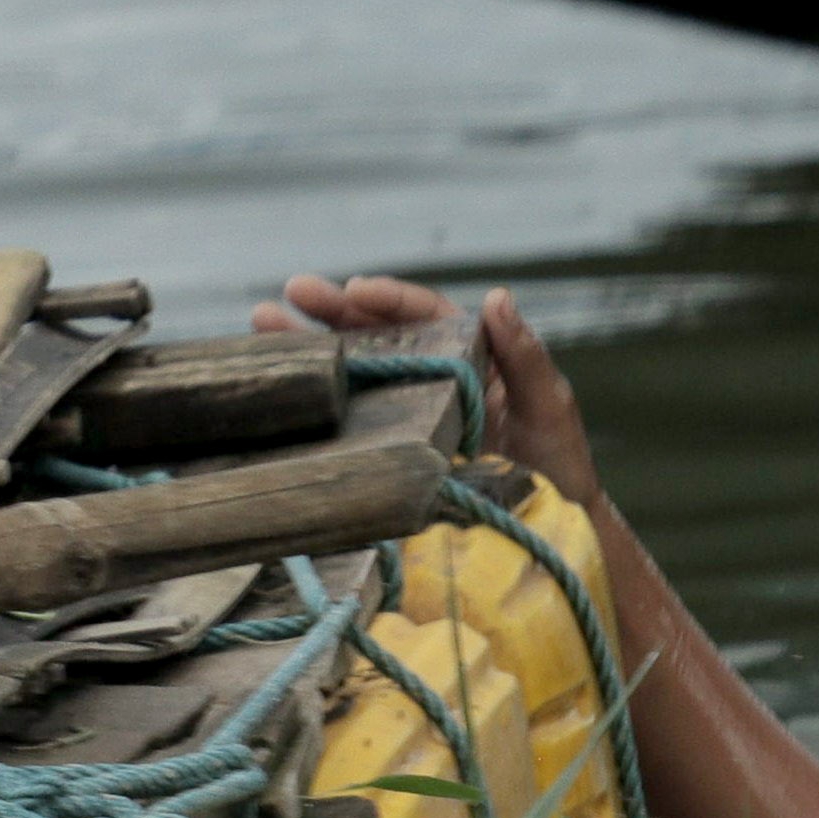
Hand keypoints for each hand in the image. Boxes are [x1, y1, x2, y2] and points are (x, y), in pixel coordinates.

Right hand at [255, 273, 601, 505]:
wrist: (551, 528)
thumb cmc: (557, 461)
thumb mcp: (549, 404)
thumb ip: (524, 355)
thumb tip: (496, 295)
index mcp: (471, 357)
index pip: (424, 317)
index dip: (387, 300)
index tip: (352, 289)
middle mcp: (433, 379)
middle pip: (379, 335)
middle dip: (332, 312)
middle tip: (288, 295)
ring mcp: (409, 414)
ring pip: (355, 370)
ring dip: (310, 347)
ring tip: (261, 324)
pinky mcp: (392, 450)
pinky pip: (351, 418)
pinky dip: (316, 401)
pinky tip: (280, 392)